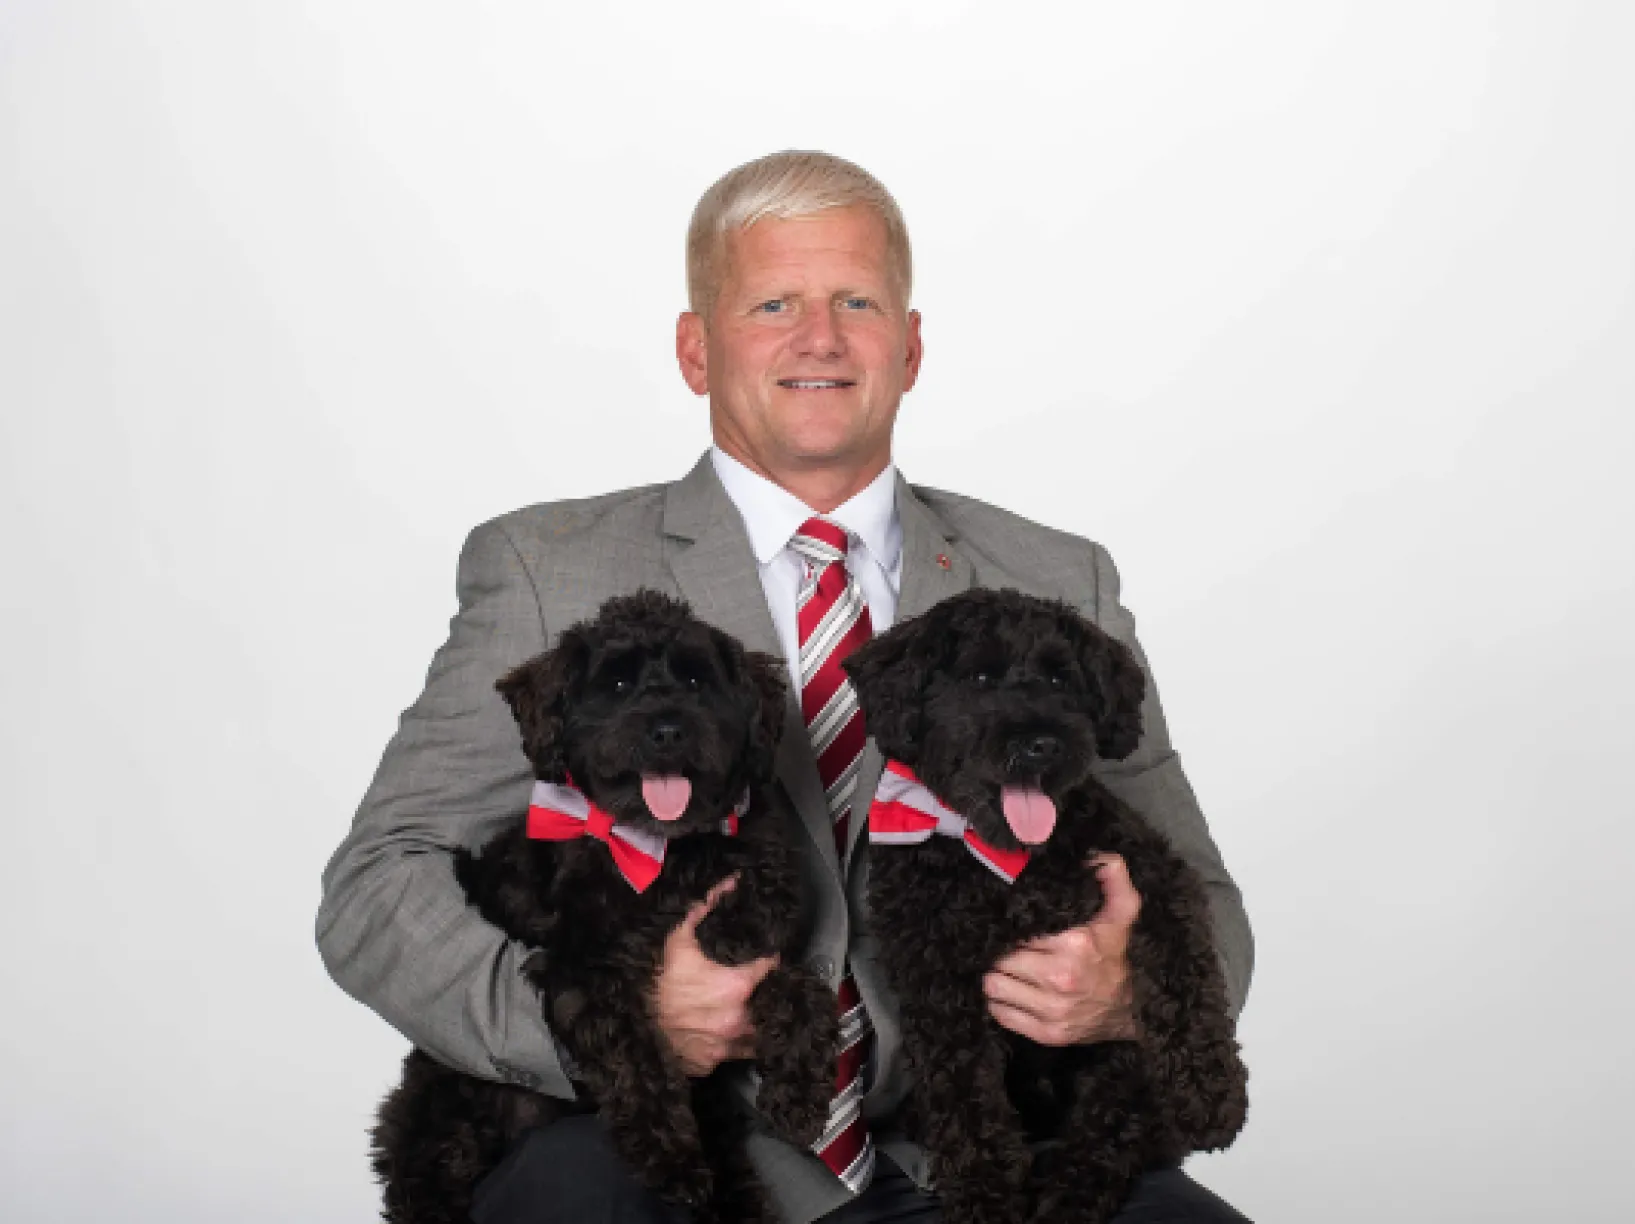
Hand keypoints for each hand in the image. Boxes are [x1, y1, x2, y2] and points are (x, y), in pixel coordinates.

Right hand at [651, 876, 778, 1075]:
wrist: (622, 1023)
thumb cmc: (653, 976)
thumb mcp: (677, 936)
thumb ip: (707, 906)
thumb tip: (733, 879)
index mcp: (736, 987)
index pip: (771, 969)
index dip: (770, 959)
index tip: (767, 954)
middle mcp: (737, 1020)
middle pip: (767, 1007)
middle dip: (762, 995)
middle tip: (750, 984)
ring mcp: (723, 1047)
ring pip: (753, 1037)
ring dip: (749, 1023)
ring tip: (737, 1010)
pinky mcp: (709, 1065)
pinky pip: (728, 1054)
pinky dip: (726, 1044)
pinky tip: (714, 1030)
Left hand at [983, 854, 1141, 1044]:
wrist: (1135, 1011)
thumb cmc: (1118, 956)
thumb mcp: (1122, 913)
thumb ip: (1112, 877)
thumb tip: (1095, 854)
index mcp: (1076, 944)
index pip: (1019, 930)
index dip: (1012, 926)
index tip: (1013, 925)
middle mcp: (1061, 978)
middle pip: (1001, 958)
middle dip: (1002, 952)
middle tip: (1008, 948)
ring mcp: (1053, 1010)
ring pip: (994, 985)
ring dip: (997, 977)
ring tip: (1008, 969)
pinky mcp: (1047, 1034)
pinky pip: (1001, 1013)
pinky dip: (1001, 1002)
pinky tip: (1014, 991)